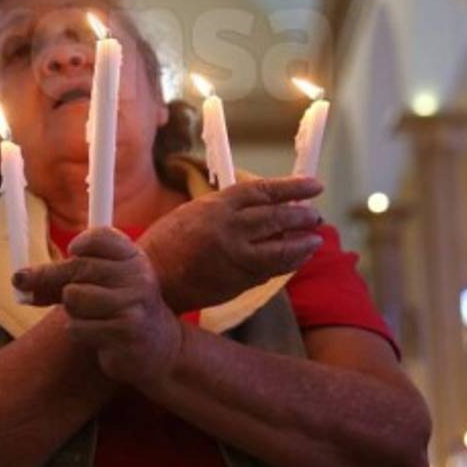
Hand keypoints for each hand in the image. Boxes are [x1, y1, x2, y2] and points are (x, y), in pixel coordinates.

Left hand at [12, 227, 181, 387]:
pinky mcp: (124, 332)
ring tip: (90, 318)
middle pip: (79, 267)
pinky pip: (78, 327)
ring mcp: (133, 303)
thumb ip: (62, 278)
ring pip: (74, 297)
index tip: (71, 251)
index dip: (83, 243)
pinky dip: (79, 332)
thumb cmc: (119, 310)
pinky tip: (99, 336)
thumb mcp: (99, 286)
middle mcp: (138, 276)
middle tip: (23, 282)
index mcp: (133, 259)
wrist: (159, 348)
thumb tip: (19, 279)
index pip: (102, 237)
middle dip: (50, 280)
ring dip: (72, 312)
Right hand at [139, 176, 325, 312]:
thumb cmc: (168, 243)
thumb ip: (227, 208)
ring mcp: (235, 257)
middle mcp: (229, 229)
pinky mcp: (237, 281)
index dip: (292, 187)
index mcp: (216, 206)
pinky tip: (296, 258)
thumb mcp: (194, 212)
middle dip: (301, 216)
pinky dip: (287, 262)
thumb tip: (263, 206)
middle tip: (315, 215)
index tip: (314, 185)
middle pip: (276, 218)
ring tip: (315, 239)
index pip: (263, 191)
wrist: (152, 279)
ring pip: (280, 248)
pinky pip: (271, 270)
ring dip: (302, 243)